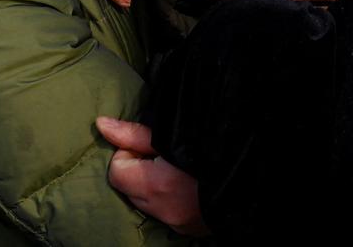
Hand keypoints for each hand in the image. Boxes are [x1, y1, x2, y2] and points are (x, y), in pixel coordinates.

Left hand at [97, 116, 207, 235]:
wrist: (252, 173)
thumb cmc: (214, 147)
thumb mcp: (172, 135)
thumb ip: (133, 134)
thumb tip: (100, 124)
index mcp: (156, 186)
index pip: (117, 170)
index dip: (130, 153)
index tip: (151, 145)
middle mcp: (163, 211)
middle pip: (128, 188)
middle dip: (139, 170)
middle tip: (165, 154)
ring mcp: (178, 224)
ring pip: (146, 203)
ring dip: (153, 186)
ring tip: (178, 168)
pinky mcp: (190, 229)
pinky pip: (165, 213)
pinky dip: (169, 199)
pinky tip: (187, 185)